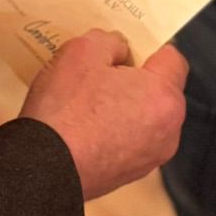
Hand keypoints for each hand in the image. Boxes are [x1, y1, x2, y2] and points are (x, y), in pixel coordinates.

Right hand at [19, 28, 187, 200]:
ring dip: (123, 105)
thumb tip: (120, 51)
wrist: (42, 169)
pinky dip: (113, 130)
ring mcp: (150, 157)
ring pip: (144, 117)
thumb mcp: (83, 51)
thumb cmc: (65, 111)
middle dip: (134, 78)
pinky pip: (129, 140)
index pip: (172, 58)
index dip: (149, 47)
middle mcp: (168, 131)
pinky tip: (84, 126)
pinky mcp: (130, 174)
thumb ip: (111, 41)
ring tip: (87, 101)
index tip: (125, 47)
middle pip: (159, 89)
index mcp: (164, 97)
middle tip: (100, 71)